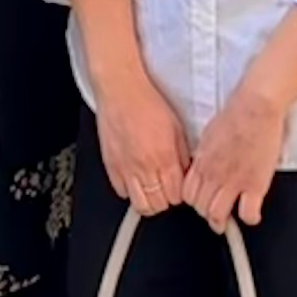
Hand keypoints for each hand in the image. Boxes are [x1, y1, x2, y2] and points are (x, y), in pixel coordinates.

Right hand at [90, 67, 191, 216]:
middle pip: (158, 205)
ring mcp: (126, 169)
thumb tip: (186, 172)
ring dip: (148, 200)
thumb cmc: (147, 103)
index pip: (176, 196)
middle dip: (165, 200)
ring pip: (139, 205)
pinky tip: (135, 179)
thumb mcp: (177, 128)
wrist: (121, 91)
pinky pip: (121, 192)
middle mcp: (145, 167)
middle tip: (166, 189)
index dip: (180, 194)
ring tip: (151, 189)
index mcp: (165, 158)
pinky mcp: (111, 166)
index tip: (179, 187)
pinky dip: (129, 191)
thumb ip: (182, 155)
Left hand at [182, 90, 290, 229]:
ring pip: (217, 214)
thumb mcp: (209, 135)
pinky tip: (251, 214)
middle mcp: (214, 175)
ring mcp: (234, 182)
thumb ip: (204, 154)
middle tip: (214, 213)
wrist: (255, 107)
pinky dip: (249, 217)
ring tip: (226, 221)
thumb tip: (203, 164)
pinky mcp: (255, 184)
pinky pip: (248, 213)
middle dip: (205, 212)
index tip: (200, 202)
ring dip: (221, 221)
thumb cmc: (236, 114)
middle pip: (200, 206)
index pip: (187, 194)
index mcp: (201, 162)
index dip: (193, 201)